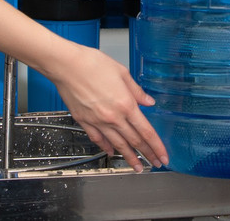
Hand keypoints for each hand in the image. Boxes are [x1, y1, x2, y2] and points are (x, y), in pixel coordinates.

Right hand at [46, 43, 167, 171]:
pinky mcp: (84, 121)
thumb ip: (136, 91)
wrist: (66, 65)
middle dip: (147, 155)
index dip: (156, 146)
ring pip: (117, 145)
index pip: (146, 131)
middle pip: (134, 141)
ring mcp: (98, 121)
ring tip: (136, 167)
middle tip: (155, 164)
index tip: (163, 156)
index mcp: (125, 104)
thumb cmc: (92, 64)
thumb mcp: (122, 72)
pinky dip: (106, 147)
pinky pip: (98, 139)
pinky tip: (112, 152)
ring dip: (129, 157)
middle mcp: (113, 117)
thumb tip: (148, 102)